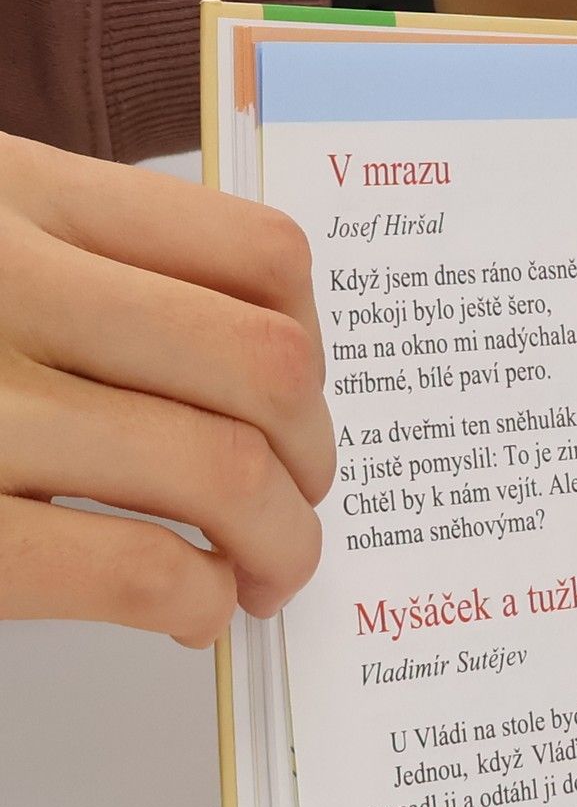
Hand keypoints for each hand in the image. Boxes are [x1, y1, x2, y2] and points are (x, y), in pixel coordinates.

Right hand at [0, 134, 331, 645]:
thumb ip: (78, 263)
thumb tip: (255, 365)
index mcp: (11, 194)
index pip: (257, 254)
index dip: (316, 349)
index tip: (298, 405)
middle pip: (265, 369)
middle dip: (315, 462)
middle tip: (296, 506)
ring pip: (224, 472)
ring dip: (280, 547)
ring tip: (255, 576)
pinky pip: (141, 570)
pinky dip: (198, 604)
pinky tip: (184, 611)